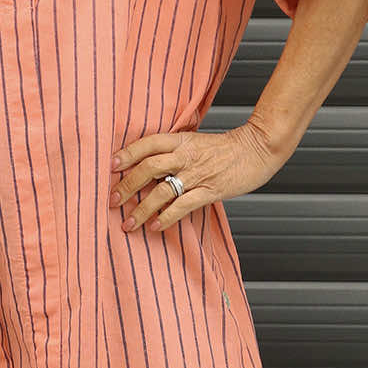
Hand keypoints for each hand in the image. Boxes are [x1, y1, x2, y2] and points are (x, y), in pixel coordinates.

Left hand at [109, 120, 288, 233]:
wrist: (257, 148)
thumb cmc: (225, 148)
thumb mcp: (195, 141)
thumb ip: (172, 152)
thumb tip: (146, 168)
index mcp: (181, 140)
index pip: (147, 143)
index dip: (127, 153)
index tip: (110, 167)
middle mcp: (186, 155)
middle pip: (148, 167)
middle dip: (127, 186)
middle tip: (112, 201)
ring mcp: (198, 173)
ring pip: (162, 190)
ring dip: (142, 209)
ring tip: (128, 224)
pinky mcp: (211, 190)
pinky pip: (183, 205)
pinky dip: (167, 217)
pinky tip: (156, 227)